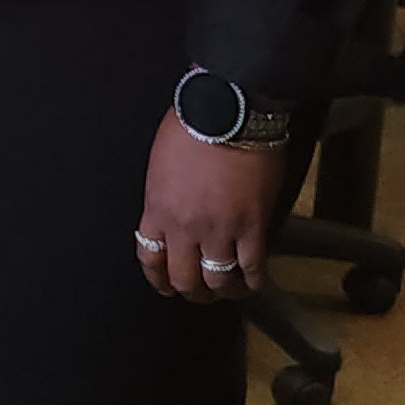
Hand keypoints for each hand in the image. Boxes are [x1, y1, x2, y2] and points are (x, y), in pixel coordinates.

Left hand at [135, 118, 276, 302]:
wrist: (227, 111)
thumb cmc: (190, 125)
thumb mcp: (160, 162)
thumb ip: (162, 195)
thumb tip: (170, 210)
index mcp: (157, 211)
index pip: (150, 258)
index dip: (158, 278)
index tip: (166, 285)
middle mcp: (184, 228)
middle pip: (184, 279)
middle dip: (191, 292)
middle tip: (199, 294)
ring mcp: (219, 231)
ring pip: (218, 280)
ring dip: (223, 291)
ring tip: (229, 290)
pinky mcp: (252, 227)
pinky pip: (251, 267)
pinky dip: (253, 281)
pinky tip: (254, 283)